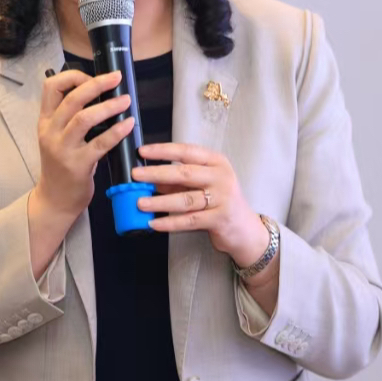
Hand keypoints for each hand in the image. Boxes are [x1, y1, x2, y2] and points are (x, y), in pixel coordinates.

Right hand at [34, 69, 135, 219]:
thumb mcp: (57, 137)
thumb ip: (70, 117)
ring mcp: (62, 149)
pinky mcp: (78, 165)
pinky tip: (129, 124)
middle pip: (72, 98)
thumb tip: (101, 94)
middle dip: (96, 84)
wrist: (54, 200)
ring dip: (109, 106)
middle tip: (116, 78)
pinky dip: (117, 131)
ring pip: (84, 118)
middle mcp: (51, 131)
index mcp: (45, 120)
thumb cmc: (61, 165)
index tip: (92, 77)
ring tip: (126, 100)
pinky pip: (100, 143)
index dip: (73, 76)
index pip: (51, 87)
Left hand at [132, 143, 270, 268]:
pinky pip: (190, 220)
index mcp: (216, 162)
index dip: (163, 151)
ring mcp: (222, 198)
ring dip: (160, 201)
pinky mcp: (220, 219)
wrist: (246, 230)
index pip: (187, 151)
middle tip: (135, 176)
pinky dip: (170, 222)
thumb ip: (178, 180)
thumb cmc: (220, 201)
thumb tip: (148, 177)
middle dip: (156, 173)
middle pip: (184, 173)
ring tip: (140, 203)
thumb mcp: (202, 185)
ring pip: (185, 199)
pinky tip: (154, 223)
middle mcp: (221, 177)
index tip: (142, 151)